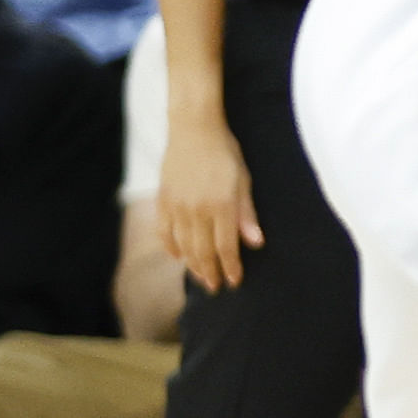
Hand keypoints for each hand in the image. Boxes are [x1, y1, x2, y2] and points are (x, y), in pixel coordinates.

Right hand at [160, 113, 262, 290]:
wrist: (193, 129)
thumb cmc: (225, 153)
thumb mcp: (243, 181)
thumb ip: (246, 214)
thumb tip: (255, 243)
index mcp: (221, 205)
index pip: (225, 247)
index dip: (230, 266)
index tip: (234, 281)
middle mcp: (196, 209)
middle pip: (202, 251)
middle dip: (210, 272)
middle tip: (215, 287)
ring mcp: (177, 206)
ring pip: (183, 245)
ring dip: (192, 264)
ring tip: (200, 277)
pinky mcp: (163, 200)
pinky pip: (164, 231)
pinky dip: (170, 246)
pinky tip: (177, 256)